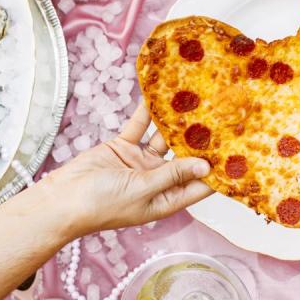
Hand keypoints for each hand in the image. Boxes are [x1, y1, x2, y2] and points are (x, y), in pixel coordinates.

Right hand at [42, 102, 211, 235]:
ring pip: (164, 138)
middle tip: (223, 117)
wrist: (61, 199)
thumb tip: (206, 167)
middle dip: (201, 140)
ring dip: (177, 122)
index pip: (200, 185)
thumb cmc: (101, 205)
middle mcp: (158, 180)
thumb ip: (172, 175)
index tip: (238, 153)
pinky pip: (140, 127)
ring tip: (196, 100)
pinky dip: (148, 112)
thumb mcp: (142, 190)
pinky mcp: (124, 147)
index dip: (218, 170)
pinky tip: (160, 94)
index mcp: (166, 199)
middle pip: (186, 158)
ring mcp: (141, 163)